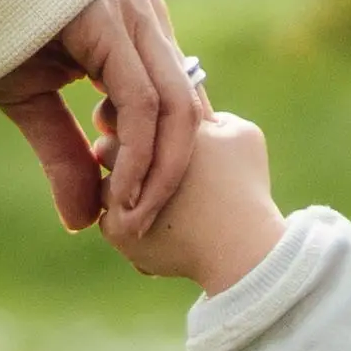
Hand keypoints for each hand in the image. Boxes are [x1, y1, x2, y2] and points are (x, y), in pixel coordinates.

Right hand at [0, 0, 206, 236]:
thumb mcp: (34, 102)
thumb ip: (65, 156)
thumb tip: (82, 224)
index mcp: (137, 32)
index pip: (175, 107)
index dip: (164, 167)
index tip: (137, 216)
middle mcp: (146, 19)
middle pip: (185, 113)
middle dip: (169, 180)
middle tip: (139, 233)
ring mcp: (136, 14)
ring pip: (173, 110)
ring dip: (157, 177)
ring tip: (130, 222)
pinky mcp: (114, 21)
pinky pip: (143, 102)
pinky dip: (137, 157)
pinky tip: (116, 194)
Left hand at [104, 105, 283, 293]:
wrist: (242, 249)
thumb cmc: (246, 187)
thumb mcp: (240, 133)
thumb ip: (204, 109)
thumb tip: (181, 101)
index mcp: (162, 128)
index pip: (117, 111)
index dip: (127, 123)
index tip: (143, 138)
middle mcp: (134, 158)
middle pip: (105, 148)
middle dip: (120, 157)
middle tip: (145, 173)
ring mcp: (122, 196)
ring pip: (105, 188)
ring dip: (124, 194)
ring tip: (156, 206)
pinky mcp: (117, 231)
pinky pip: (109, 222)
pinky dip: (130, 227)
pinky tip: (159, 230)